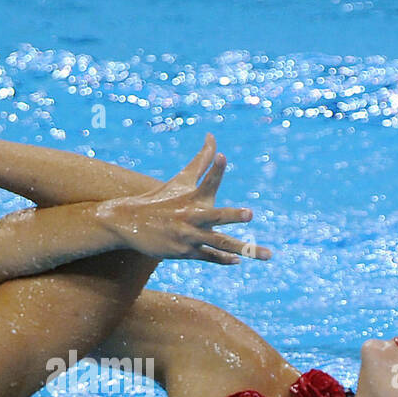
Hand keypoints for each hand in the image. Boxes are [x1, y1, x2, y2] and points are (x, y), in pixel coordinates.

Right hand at [96, 134, 270, 263]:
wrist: (130, 223)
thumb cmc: (161, 198)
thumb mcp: (182, 179)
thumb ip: (203, 160)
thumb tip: (212, 135)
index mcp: (192, 196)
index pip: (207, 180)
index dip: (216, 168)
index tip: (221, 156)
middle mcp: (191, 215)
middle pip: (215, 216)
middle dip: (232, 215)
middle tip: (250, 214)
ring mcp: (188, 235)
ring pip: (219, 242)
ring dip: (243, 248)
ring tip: (267, 254)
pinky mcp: (184, 251)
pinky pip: (208, 256)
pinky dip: (223, 259)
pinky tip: (237, 261)